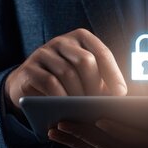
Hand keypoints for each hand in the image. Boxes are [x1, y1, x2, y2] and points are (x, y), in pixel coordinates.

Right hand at [4, 28, 127, 116]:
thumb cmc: (63, 81)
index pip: (102, 53)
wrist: (27, 84)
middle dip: (95, 85)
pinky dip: (61, 97)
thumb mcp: (83, 76)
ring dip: (78, 94)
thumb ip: (100, 81)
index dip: (113, 74)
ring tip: (85, 109)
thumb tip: (119, 97)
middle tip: (100, 105)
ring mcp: (43, 53)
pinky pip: (49, 82)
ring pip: (67, 72)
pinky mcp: (29, 68)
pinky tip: (66, 108)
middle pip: (84, 61)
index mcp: (80, 38)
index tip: (120, 94)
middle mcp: (61, 41)